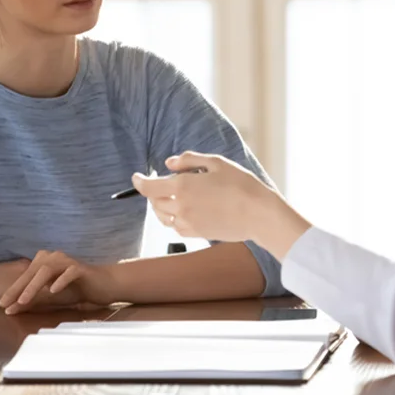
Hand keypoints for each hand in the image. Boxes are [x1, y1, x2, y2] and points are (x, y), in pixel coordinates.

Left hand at [0, 249, 116, 314]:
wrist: (104, 285)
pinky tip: (53, 291)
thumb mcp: (51, 297)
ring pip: (47, 270)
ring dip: (34, 286)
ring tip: (24, 300)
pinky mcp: (81, 268)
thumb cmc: (77, 290)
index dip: (13, 289)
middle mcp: (54, 257)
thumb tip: (10, 309)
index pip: (26, 276)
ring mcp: (67, 261)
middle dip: (18, 288)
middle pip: (33, 272)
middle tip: (6, 303)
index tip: (2, 304)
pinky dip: (60, 281)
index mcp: (45, 262)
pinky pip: (69, 272)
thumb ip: (32, 301)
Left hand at [132, 152, 309, 256]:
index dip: (138, 182)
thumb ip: (188, 160)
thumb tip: (168, 164)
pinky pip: (175, 226)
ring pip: (162, 216)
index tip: (136, 177)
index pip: (148, 187)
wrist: (258, 214)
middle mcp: (181, 206)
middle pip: (154, 202)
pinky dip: (174, 218)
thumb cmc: (241, 185)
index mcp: (183, 186)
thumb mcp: (216, 162)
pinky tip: (185, 210)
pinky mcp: (195, 234)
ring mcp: (187, 223)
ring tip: (171, 197)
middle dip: (153, 192)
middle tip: (161, 183)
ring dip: (161, 206)